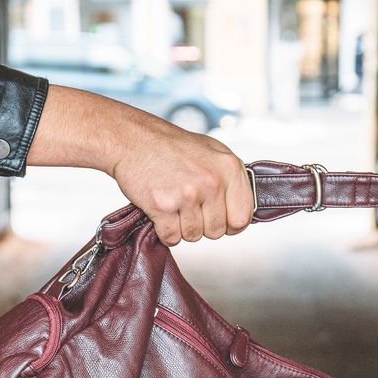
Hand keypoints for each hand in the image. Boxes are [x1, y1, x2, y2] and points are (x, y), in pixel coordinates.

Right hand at [27, 85, 253, 245]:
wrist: (133, 139)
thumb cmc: (171, 146)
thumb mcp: (213, 151)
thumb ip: (231, 179)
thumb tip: (243, 210)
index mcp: (229, 167)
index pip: (243, 217)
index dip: (230, 223)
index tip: (219, 217)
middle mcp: (212, 182)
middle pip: (217, 231)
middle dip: (203, 225)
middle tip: (188, 205)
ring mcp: (188, 195)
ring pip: (194, 236)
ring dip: (182, 227)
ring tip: (173, 203)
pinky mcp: (164, 206)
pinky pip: (172, 238)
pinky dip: (165, 231)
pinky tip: (161, 211)